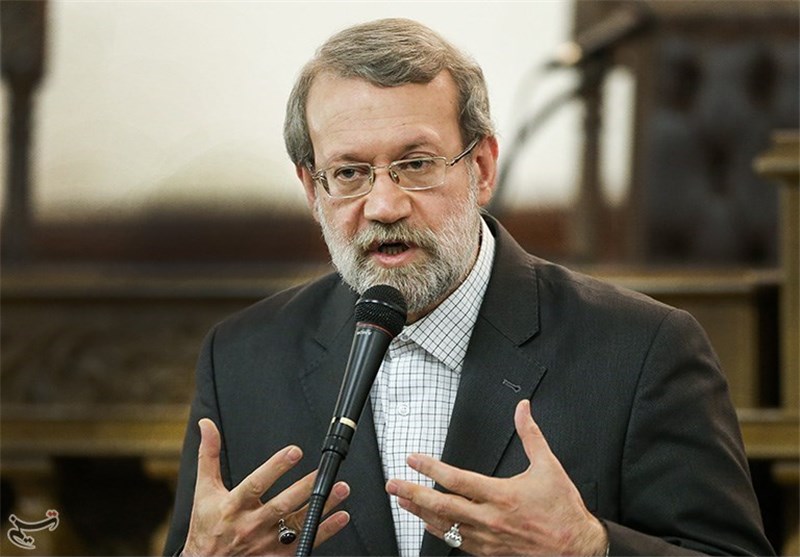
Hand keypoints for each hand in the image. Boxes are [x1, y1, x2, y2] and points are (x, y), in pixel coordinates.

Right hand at [183, 418, 349, 555]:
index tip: (294, 452)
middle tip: (324, 472)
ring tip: (341, 489)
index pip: (256, 484)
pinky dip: (325, 530)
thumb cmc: (207, 525)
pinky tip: (340, 516)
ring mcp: (265, 542)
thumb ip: (209, 456)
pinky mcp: (277, 556)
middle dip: (305, 487)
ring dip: (322, 507)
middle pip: (282, 505)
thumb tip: (207, 425)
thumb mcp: (204, 490)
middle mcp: (251, 525)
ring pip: (298, 523)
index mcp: (233, 505)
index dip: (276, 467)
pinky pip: (305, 543)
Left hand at [385, 400, 606, 555]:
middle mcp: (490, 519)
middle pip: (442, 506)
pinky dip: (440, 531)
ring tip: (403, 501)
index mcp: (502, 496)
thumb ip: (531, 435)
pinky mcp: (490, 552)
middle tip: (393, 484)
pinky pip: (457, 542)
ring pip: (445, 527)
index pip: (457, 480)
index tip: (413, 459)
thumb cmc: (563, 510)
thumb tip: (523, 409)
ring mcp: (488, 539)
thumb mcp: (549, 466)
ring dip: (420, 513)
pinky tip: (430, 524)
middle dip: (413, 493)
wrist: (576, 548)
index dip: (431, 469)